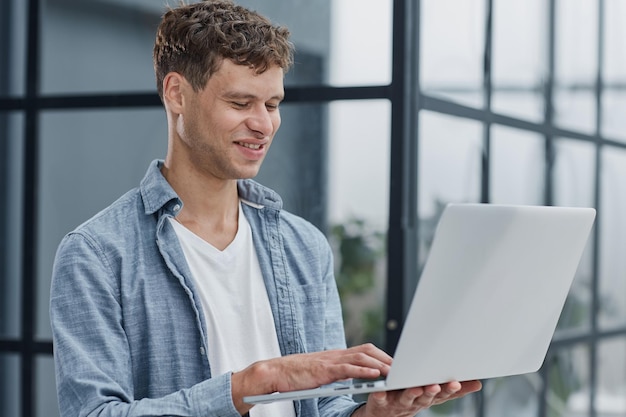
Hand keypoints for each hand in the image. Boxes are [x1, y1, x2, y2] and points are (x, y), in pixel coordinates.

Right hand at [231, 343, 390, 413]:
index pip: (364, 351)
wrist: (274, 373)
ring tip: (395, 373)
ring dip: (380, 365)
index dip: (382, 356)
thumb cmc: (296, 376)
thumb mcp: (321, 373)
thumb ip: (337, 372)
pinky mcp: (324, 370)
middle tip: (404, 368)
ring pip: (361, 358)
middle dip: (387, 359)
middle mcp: (336, 355)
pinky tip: (375, 375)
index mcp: (336, 356)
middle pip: (368, 351)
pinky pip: (347, 369)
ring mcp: (330, 361)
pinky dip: (363, 371)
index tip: (396, 364)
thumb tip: (352, 378)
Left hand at [353, 380, 482, 416]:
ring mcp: (398, 403)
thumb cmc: (413, 398)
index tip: (455, 382)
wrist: (385, 414)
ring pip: (407, 398)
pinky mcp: (381, 402)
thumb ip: (454, 389)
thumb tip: (478, 384)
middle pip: (426, 397)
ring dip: (411, 393)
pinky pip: (381, 398)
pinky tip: (380, 391)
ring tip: (416, 388)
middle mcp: (416, 401)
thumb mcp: (434, 394)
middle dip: (431, 391)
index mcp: (429, 397)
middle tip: (436, 385)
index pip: (443, 394)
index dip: (449, 390)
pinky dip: (380, 395)